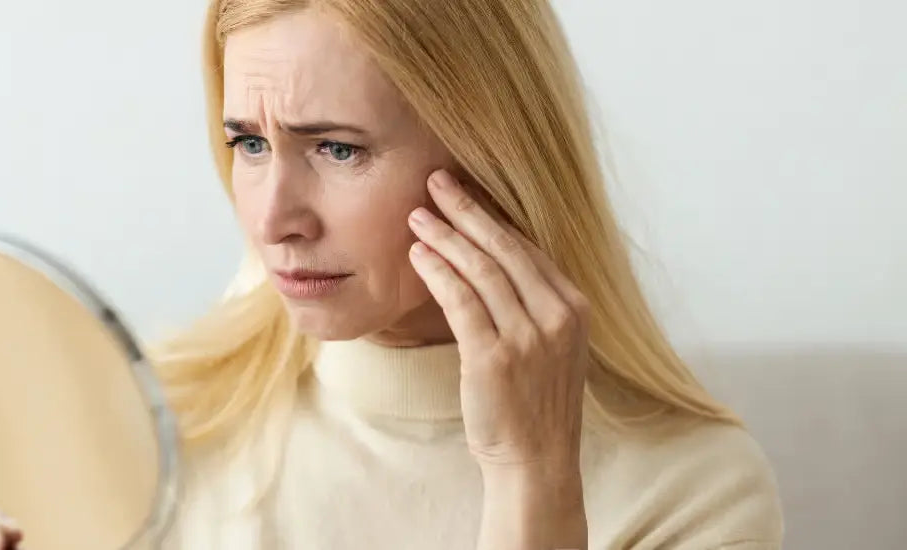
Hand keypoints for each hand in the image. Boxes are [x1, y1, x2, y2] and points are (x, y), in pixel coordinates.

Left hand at [406, 169, 589, 473]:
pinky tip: (418, 254)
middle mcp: (557, 316)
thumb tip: (491, 260)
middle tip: (435, 180)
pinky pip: (460, 301)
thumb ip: (533, 304)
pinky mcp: (494, 357)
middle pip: (504, 247)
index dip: (491, 216)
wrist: (536, 461)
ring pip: (480, 269)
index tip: (464, 192)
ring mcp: (528, 337)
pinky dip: (437, 272)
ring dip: (445, 235)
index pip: (526, 248)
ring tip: (417, 214)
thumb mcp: (552, 346)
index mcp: (574, 308)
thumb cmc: (536, 404)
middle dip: (466, 209)